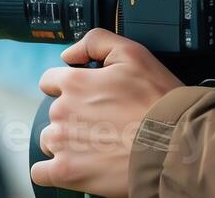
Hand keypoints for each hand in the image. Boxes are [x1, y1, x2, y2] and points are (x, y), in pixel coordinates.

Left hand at [32, 29, 183, 197]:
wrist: (173, 145)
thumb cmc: (157, 101)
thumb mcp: (133, 53)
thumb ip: (96, 42)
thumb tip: (69, 54)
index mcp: (75, 83)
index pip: (51, 81)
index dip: (69, 87)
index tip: (86, 98)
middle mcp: (63, 112)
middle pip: (55, 113)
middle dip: (74, 116)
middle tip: (103, 123)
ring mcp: (63, 143)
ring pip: (50, 141)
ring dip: (67, 143)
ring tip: (97, 147)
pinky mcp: (66, 173)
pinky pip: (41, 173)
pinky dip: (52, 171)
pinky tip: (73, 167)